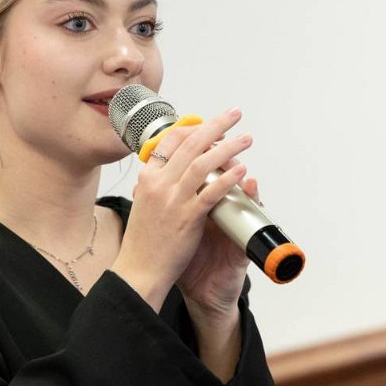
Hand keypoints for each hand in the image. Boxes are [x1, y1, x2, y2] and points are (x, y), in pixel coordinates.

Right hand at [109, 107, 252, 311]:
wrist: (138, 270)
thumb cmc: (142, 242)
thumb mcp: (142, 205)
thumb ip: (152, 186)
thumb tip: (159, 170)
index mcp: (148, 178)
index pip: (170, 140)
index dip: (193, 128)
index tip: (210, 124)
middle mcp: (159, 184)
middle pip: (190, 144)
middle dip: (216, 125)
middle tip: (234, 114)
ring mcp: (173, 200)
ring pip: (204, 163)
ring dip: (228, 147)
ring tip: (246, 138)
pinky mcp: (188, 218)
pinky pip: (212, 192)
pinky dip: (228, 178)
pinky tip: (241, 170)